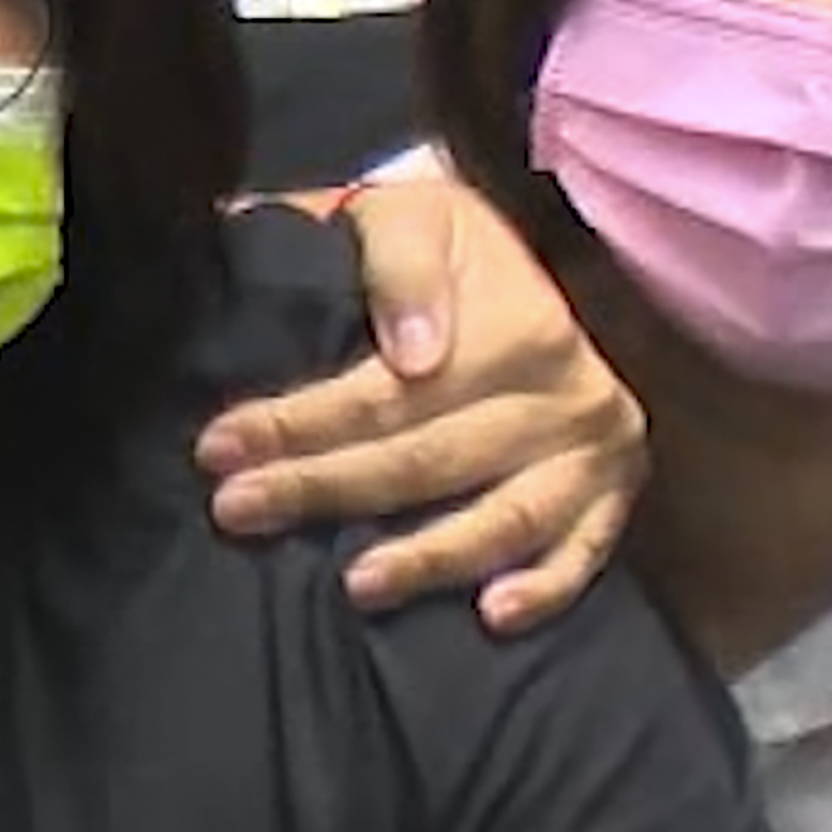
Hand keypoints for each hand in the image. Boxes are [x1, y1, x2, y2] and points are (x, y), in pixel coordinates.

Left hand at [198, 173, 642, 627]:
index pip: (388, 394)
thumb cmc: (429, 236)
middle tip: (237, 512)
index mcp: (517, 328)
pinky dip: (544, 590)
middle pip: (429, 460)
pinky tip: (490, 615)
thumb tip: (414, 353)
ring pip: (504, 519)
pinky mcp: (614, 492)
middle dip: (325, 489)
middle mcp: (568, 394)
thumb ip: (398, 270)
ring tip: (355, 584)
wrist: (491, 252)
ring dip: (428, 558)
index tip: (217, 448)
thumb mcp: (402, 216)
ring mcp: (596, 450)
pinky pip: (582, 553)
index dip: (297, 424)